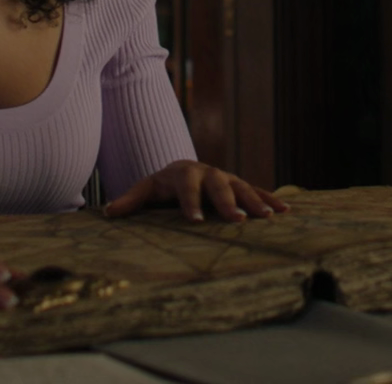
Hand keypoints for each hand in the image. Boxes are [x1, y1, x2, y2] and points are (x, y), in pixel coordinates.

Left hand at [103, 160, 291, 222]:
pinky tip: (285, 211)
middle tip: (235, 220)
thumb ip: (129, 200)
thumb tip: (106, 212)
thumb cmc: (162, 186)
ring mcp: (226, 178)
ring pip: (242, 187)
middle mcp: (208, 172)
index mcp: (184, 173)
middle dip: (227, 202)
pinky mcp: (239, 186)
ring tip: (267, 218)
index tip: (195, 221)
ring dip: (254, 201)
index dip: (191, 203)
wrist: (183, 170)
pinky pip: (257, 191)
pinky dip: (271, 199)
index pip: (186, 186)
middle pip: (218, 185)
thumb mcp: (145, 190)